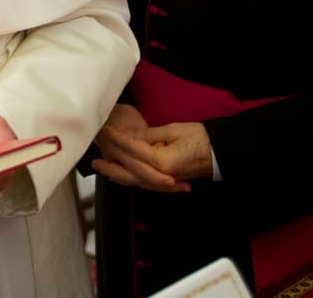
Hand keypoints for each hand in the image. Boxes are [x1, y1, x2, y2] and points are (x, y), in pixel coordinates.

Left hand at [91, 104, 206, 192]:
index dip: (118, 140)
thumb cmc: (199, 137)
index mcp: (162, 161)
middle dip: (110, 167)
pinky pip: (144, 182)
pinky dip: (131, 179)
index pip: (133, 151)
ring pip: (135, 181)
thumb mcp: (173, 130)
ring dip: (118, 175)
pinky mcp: (167, 180)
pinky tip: (123, 175)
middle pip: (130, 173)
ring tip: (103, 169)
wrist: (219, 152)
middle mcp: (162, 175)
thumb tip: (130, 137)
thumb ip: (149, 135)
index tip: (105, 130)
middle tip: (93, 162)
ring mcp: (165, 180)